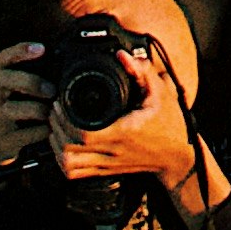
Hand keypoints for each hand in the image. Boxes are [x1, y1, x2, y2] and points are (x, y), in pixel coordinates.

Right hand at [0, 45, 54, 174]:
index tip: (41, 48)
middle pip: (5, 79)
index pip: (5, 58)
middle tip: (51, 90)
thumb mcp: (20, 89)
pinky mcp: (5, 139)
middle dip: (31, 82)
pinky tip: (49, 129)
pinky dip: (39, 131)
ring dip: (36, 109)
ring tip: (50, 112)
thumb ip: (39, 76)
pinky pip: (21, 135)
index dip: (21, 50)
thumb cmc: (15, 107)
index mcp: (4, 78)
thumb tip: (70, 63)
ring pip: (10, 109)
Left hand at [51, 50, 199, 201]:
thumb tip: (122, 55)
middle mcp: (113, 152)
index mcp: (124, 132)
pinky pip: (75, 174)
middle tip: (53, 111)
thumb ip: (142, 72)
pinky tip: (63, 144)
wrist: (176, 156)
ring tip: (56, 127)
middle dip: (55, 130)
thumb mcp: (160, 93)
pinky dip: (63, 161)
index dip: (65, 121)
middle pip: (70, 151)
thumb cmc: (169, 124)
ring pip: (69, 166)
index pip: (84, 134)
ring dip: (56, 147)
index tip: (60, 103)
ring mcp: (108, 164)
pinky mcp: (106, 172)